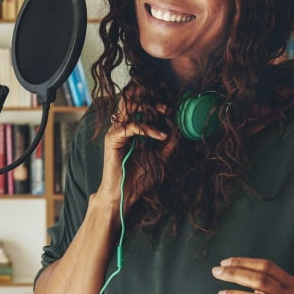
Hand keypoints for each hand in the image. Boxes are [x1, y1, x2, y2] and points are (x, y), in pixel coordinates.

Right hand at [96, 95, 170, 212]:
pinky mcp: (112, 139)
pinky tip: (161, 135)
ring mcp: (116, 131)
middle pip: (133, 100)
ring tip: (165, 111)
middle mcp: (122, 126)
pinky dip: (148, 129)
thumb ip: (169, 145)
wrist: (125, 195)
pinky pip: (131, 126)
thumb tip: (180, 131)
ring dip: (149, 106)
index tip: (172, 109)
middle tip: (168, 107)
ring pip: (129, 107)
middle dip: (152, 99)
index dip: (156, 102)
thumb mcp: (161, 159)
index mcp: (131, 128)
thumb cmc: (139, 179)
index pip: (141, 104)